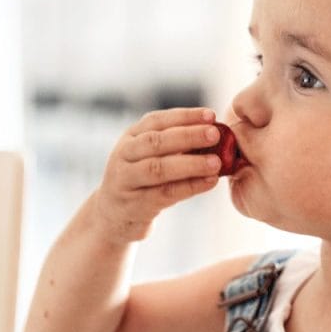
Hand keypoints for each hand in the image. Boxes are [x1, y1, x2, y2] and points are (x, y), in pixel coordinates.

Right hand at [94, 107, 223, 242]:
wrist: (114, 215)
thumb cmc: (142, 181)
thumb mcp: (150, 157)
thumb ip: (175, 145)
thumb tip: (216, 135)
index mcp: (131, 137)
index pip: (156, 120)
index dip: (184, 116)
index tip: (211, 115)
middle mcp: (124, 155)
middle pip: (155, 141)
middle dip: (188, 136)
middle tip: (215, 134)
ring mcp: (126, 181)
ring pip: (158, 168)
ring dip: (190, 164)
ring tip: (216, 162)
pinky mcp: (135, 205)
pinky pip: (165, 194)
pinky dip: (190, 187)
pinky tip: (210, 182)